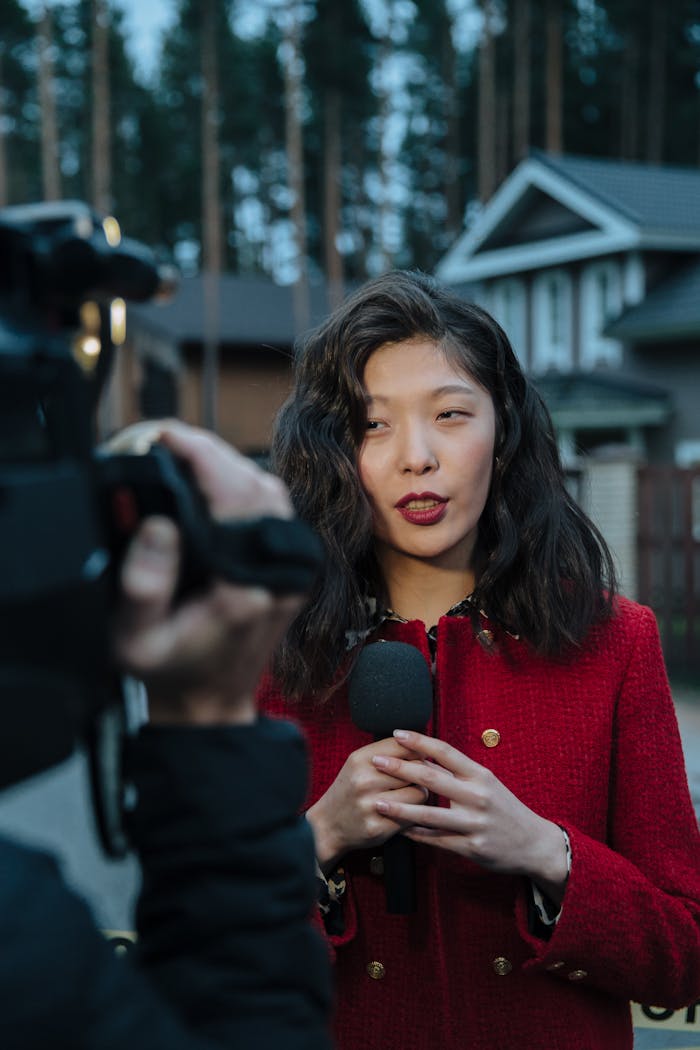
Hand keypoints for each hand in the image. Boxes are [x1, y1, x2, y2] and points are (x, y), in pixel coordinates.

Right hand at [112, 422, 302, 725]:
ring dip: (228, 465)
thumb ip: (143, 584)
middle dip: (210, 452)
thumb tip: (159, 523)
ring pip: (270, 491)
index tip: (165, 437)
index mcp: (245, 587)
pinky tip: (209, 484)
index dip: (201, 456)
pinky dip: (241, 486)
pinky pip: (272, 508)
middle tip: (165, 441)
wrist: (210, 702)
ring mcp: (291, 568)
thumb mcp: (134, 640)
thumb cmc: (172, 671)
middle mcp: (279, 573)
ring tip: (182, 457)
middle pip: (257, 485)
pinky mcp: (290, 564)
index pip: (235, 498)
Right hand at [306, 737, 428, 872]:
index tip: (420, 756)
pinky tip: (404, 811)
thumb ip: (386, 752)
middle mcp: (364, 781)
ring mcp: (371, 805)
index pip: (404, 746)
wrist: (326, 825)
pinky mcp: (379, 828)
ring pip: (419, 793)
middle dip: (421, 773)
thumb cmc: (349, 790)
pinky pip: (413, 816)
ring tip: (410, 794)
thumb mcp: (359, 763)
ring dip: (420, 793)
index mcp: (360, 759)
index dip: (418, 750)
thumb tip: (423, 746)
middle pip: (416, 768)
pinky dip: (413, 813)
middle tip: (416, 777)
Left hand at [372, 731, 568, 902]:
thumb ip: (457, 772)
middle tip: (376, 761)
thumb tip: (424, 756)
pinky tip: (399, 831)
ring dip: (400, 809)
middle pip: (432, 778)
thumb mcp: (486, 784)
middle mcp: (478, 796)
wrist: (534, 844)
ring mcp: (474, 823)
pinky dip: (416, 835)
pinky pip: (437, 840)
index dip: (420, 741)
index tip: (397, 733)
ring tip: (378, 803)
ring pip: (430, 814)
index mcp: (480, 775)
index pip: (445, 752)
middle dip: (400, 769)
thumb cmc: (504, 809)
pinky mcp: (472, 847)